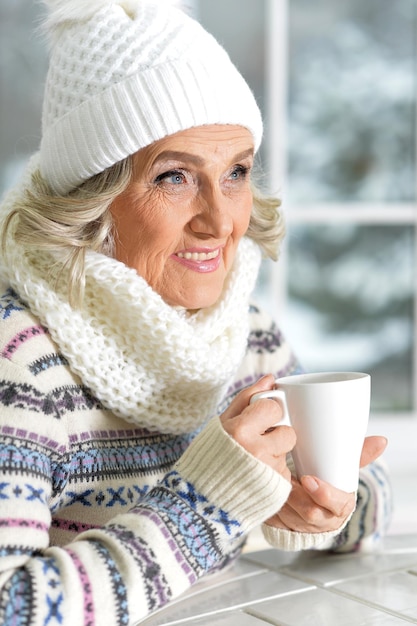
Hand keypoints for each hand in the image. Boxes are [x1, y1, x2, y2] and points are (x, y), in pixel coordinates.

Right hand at [220, 375, 295, 481]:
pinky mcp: (277, 490)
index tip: (258, 419)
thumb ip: (247, 398)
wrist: (201, 499)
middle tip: (258, 441)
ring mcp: (268, 472)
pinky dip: (274, 472)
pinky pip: (285, 472)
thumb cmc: (210, 456)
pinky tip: (256, 475)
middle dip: (276, 434)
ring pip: (286, 453)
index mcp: (241, 430)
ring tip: (253, 461)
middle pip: (288, 431)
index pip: (273, 408)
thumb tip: (270, 379)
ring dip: (274, 453)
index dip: (267, 413)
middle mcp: (257, 451)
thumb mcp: (222, 422)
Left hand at [265, 435, 387, 533]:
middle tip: (285, 477)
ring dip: (280, 498)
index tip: (308, 479)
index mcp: (339, 506)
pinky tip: (262, 489)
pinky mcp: (280, 526)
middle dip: (297, 496)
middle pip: (310, 514)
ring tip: (270, 477)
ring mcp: (301, 526)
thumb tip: (381, 441)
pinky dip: (267, 504)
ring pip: (289, 517)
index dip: (323, 494)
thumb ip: (356, 456)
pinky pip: (272, 519)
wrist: (304, 504)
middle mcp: (321, 520)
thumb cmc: (322, 482)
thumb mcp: (339, 470)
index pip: (337, 506)